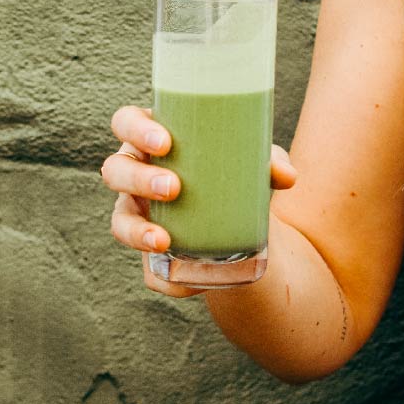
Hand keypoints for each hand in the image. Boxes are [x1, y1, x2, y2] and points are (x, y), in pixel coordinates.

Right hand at [102, 105, 296, 297]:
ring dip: (137, 230)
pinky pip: (146, 268)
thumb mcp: (253, 164)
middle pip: (116, 170)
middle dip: (138, 179)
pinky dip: (163, 276)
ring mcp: (136, 214)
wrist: (240, 226)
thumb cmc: (234, 174)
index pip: (125, 123)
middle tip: (173, 187)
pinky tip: (185, 280)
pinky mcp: (149, 253)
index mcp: (150, 140)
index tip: (165, 142)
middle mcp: (134, 174)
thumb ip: (269, 162)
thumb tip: (287, 177)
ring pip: (120, 221)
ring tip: (164, 241)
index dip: (135, 129)